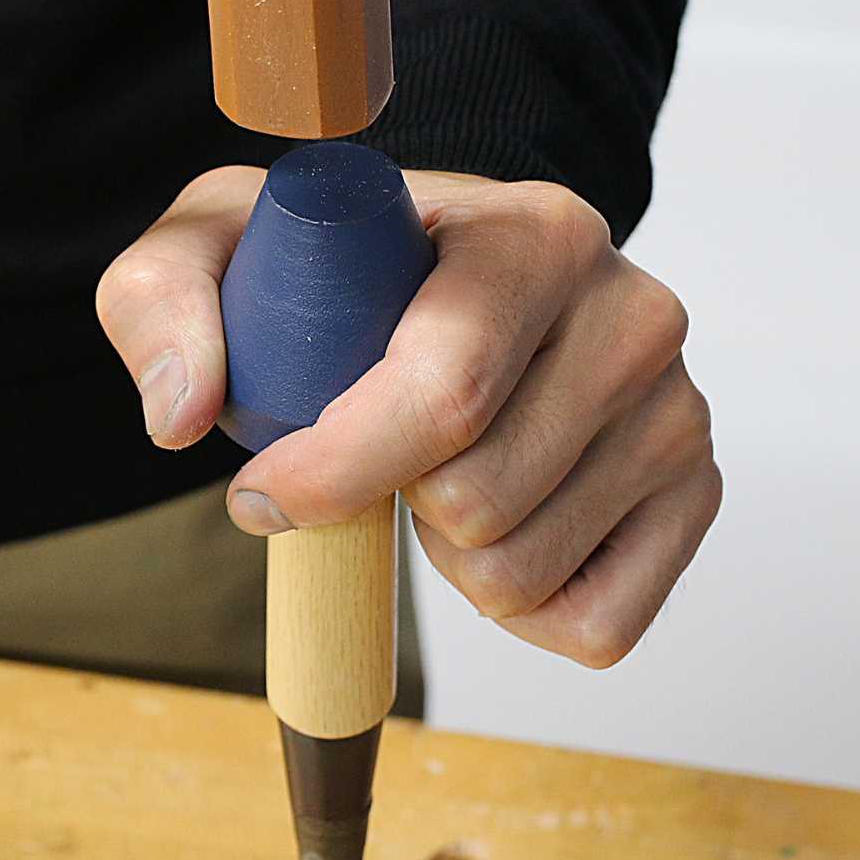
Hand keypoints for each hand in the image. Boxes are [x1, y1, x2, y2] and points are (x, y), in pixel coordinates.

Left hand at [97, 166, 720, 667]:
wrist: (454, 276)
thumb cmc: (341, 271)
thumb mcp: (224, 243)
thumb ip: (163, 299)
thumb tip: (181, 414)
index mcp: (534, 235)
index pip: (446, 393)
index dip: (336, 471)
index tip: (260, 496)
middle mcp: (634, 313)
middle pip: (477, 502)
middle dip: (390, 504)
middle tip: (384, 448)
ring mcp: (677, 408)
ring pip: (523, 575)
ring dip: (449, 553)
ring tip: (444, 472)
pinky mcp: (695, 491)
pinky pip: (595, 624)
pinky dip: (520, 607)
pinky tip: (501, 523)